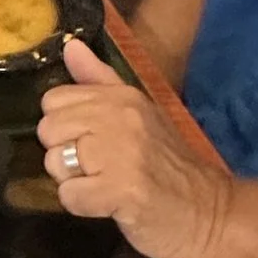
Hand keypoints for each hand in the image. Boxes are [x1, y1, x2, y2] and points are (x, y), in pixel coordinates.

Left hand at [37, 36, 231, 257]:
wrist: (208, 212)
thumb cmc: (167, 165)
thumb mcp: (138, 113)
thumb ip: (98, 79)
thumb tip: (70, 45)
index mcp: (122, 97)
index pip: (54, 100)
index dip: (65, 127)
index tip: (90, 142)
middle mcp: (121, 117)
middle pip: (49, 131)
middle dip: (65, 156)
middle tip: (99, 168)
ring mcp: (123, 153)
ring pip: (55, 162)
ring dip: (74, 182)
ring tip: (105, 185)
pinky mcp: (122, 190)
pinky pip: (69, 195)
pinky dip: (83, 206)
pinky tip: (108, 204)